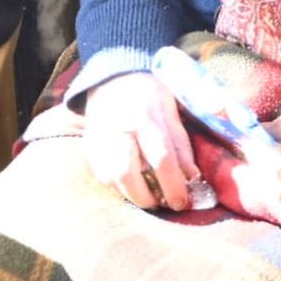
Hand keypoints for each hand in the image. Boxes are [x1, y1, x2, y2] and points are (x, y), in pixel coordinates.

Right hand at [81, 72, 199, 211]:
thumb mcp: (171, 111)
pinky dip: (117, 186)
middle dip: (148, 197)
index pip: (161, 158)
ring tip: (148, 196)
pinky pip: (100, 175)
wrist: (114, 76)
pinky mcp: (88, 146)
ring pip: (110, 179)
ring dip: (132, 195)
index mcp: (144, 116)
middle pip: (128, 174)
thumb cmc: (148, 92)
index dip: (174, 185)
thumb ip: (181, 145)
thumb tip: (193, 179)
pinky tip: (131, 184)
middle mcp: (118, 128)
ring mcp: (98, 137)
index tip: (183, 203)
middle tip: (163, 203)